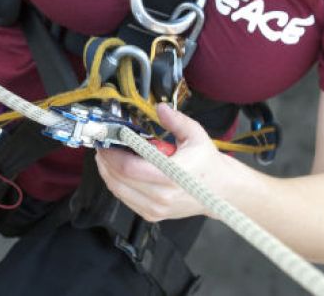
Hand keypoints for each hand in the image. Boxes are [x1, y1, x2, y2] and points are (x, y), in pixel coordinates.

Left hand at [95, 103, 229, 221]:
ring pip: (118, 191)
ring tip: (106, 157)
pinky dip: (116, 184)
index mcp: (171, 176)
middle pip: (119, 179)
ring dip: (107, 173)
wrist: (221, 191)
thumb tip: (159, 108)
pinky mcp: (152, 215)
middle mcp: (161, 196)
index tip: (106, 140)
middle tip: (102, 146)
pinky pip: (125, 199)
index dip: (111, 154)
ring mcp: (155, 209)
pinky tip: (116, 171)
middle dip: (105, 161)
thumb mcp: (196, 135)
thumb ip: (176, 120)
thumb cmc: (207, 163)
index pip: (129, 168)